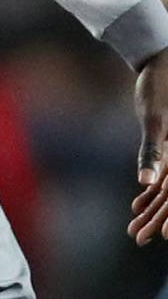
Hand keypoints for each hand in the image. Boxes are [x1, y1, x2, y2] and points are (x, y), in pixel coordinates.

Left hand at [129, 51, 167, 244]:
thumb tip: (145, 181)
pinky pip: (165, 174)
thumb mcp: (155, 118)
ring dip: (153, 210)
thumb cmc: (160, 85)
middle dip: (159, 218)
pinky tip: (136, 208)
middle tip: (139, 239)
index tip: (164, 236)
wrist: (162, 59)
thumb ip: (152, 151)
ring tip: (133, 231)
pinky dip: (152, 191)